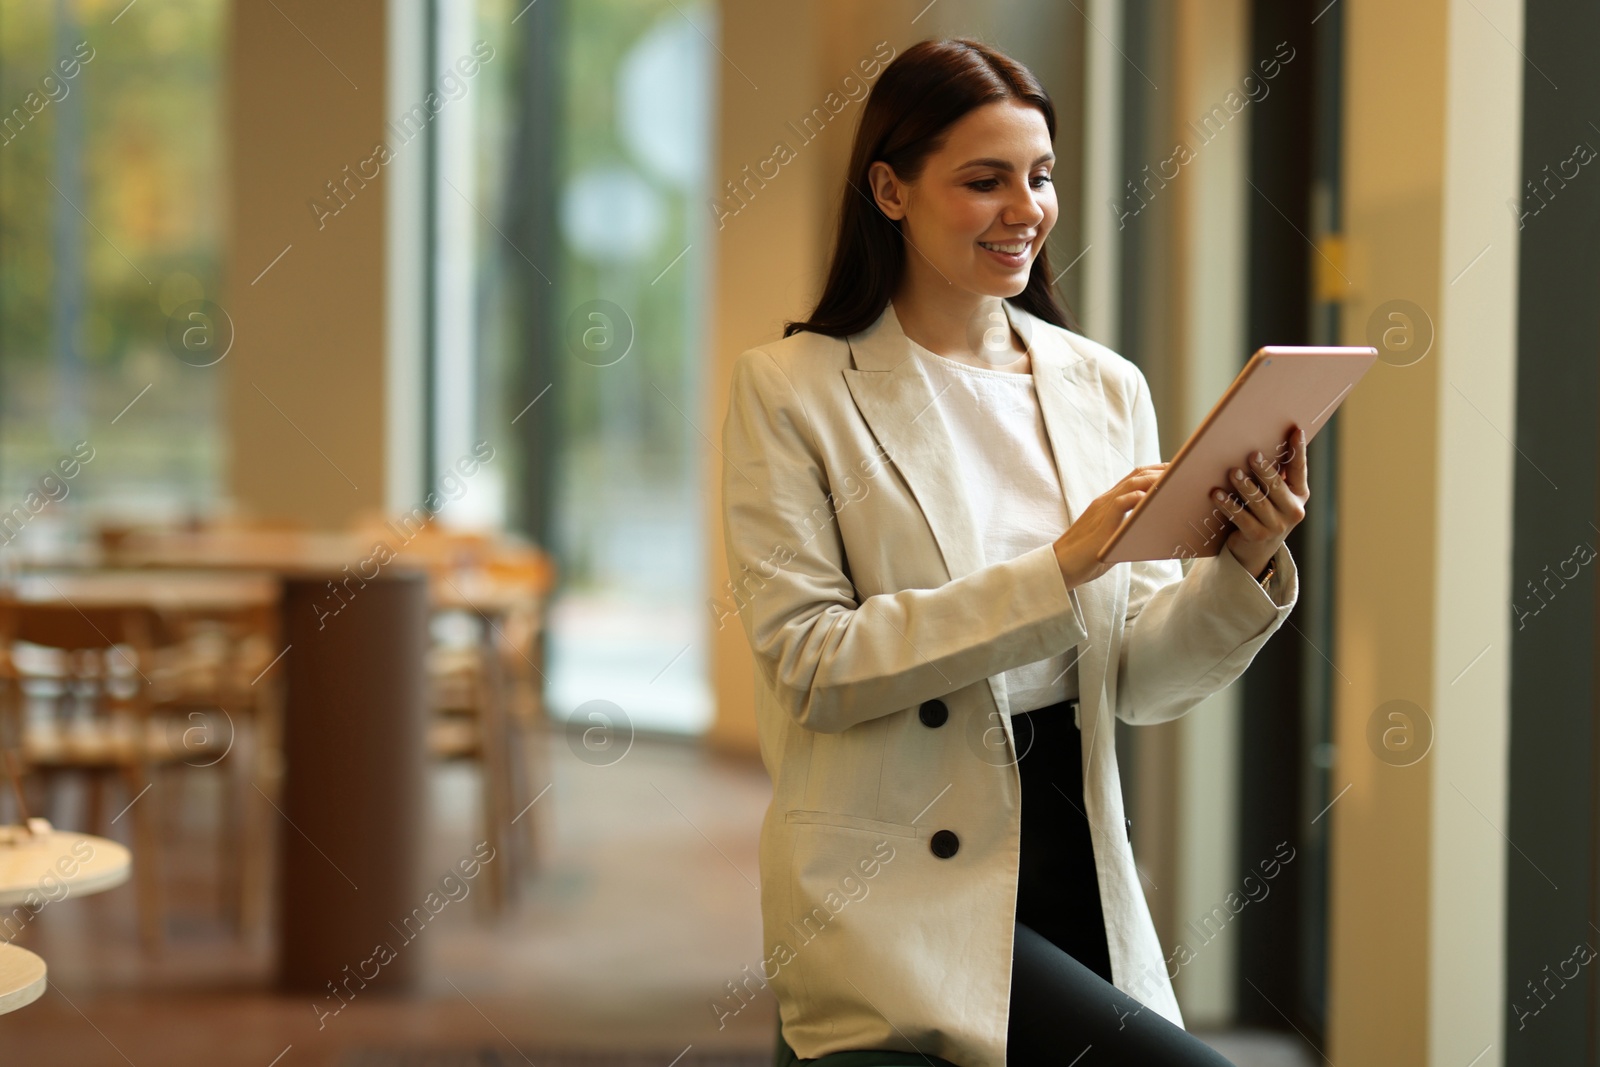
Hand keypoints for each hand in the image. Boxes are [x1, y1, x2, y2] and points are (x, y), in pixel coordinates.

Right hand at [1054, 463, 1168, 589]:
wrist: (1062, 566)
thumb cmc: (1088, 556)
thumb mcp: (1112, 538)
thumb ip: (1128, 528)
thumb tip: (1152, 530)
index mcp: (1108, 503)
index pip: (1134, 478)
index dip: (1155, 470)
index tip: (1175, 469)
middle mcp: (1106, 501)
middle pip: (1136, 475)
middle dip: (1161, 470)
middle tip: (1183, 469)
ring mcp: (1102, 510)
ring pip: (1131, 484)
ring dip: (1155, 480)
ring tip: (1174, 479)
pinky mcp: (1101, 524)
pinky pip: (1120, 503)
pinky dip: (1136, 498)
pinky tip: (1150, 497)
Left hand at [1212, 425, 1308, 579]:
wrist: (1256, 550)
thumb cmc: (1264, 511)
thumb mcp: (1274, 494)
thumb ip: (1274, 474)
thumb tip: (1258, 443)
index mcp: (1300, 495)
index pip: (1299, 470)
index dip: (1298, 451)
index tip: (1295, 430)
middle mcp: (1293, 511)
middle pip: (1277, 486)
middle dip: (1264, 470)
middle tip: (1252, 455)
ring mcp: (1277, 526)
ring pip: (1258, 502)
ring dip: (1244, 486)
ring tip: (1232, 472)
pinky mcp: (1258, 536)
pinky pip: (1241, 517)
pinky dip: (1227, 505)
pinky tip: (1216, 494)